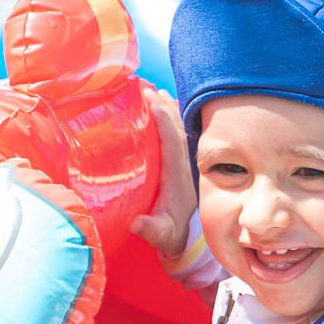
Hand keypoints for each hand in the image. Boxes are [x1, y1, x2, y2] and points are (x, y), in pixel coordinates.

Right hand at [130, 88, 196, 257]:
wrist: (186, 235)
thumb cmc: (170, 233)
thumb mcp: (161, 234)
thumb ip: (151, 230)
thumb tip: (137, 223)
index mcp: (178, 176)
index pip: (173, 142)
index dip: (164, 122)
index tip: (151, 102)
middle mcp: (184, 164)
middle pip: (177, 127)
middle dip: (163, 106)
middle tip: (146, 88)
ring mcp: (185, 161)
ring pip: (179, 127)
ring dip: (167, 107)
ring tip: (153, 90)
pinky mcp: (181, 162)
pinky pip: (178, 132)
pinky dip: (170, 116)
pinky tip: (162, 103)